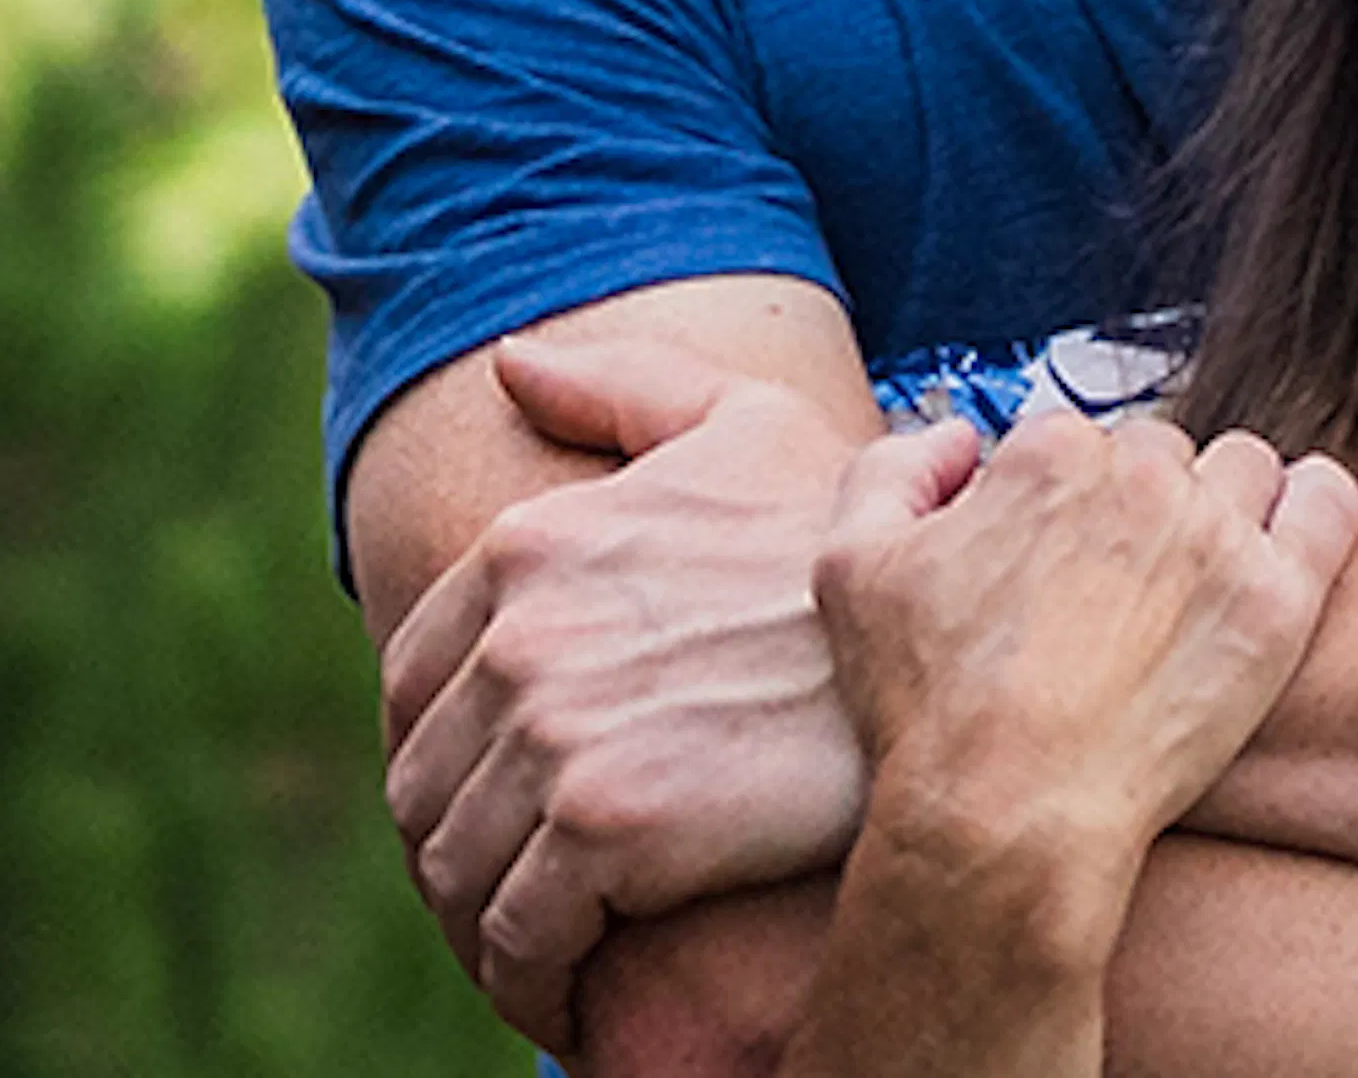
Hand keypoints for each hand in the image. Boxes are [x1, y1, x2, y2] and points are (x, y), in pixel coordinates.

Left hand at [380, 340, 867, 1049]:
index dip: (445, 754)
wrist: (942, 652)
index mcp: (528, 548)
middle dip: (455, 848)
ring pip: (456, 870)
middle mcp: (520, 638)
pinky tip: (565, 992)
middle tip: (513, 888)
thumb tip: (512, 366)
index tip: (494, 799)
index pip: (415, 683)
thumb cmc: (851, 537)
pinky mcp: (603, 831)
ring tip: (533, 953)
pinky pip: (516, 937)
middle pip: (423, 786)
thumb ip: (625, 388)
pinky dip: (525, 980)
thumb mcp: (743, 425)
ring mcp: (556, 735)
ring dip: (480, 927)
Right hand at [820, 417, 1357, 885]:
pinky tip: (1288, 533)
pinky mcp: (1278, 600)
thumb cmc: (927, 705)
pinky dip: (1314, 501)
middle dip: (1139, 506)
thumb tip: (960, 437)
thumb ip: (892, 469)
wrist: (1008, 814)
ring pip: (1242, 470)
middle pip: (1160, 456)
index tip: (1053, 569)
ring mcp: (1218, 535)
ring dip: (1222, 504)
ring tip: (1194, 578)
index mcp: (1049, 455)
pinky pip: (1327, 502)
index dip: (1060, 506)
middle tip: (1118, 591)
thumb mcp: (850, 569)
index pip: (1075, 443)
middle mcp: (1141, 476)